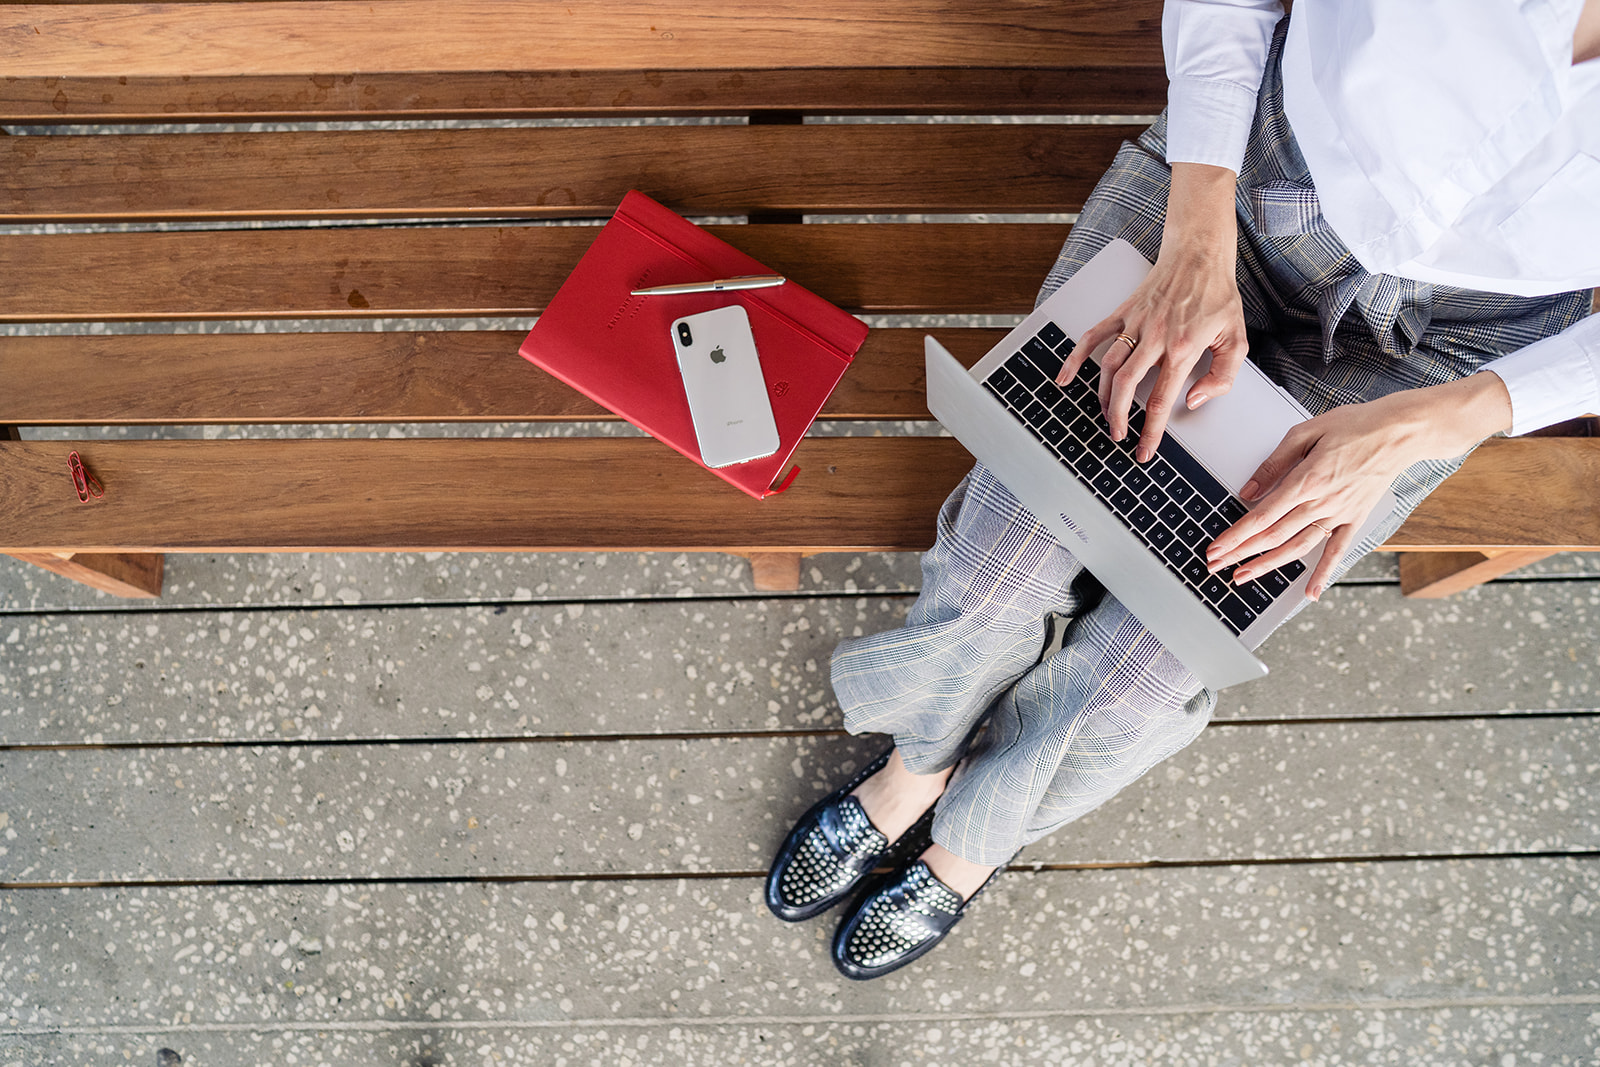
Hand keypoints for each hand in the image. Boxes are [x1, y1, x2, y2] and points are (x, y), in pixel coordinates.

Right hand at [1055, 163, 1247, 462]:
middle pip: (1125, 387)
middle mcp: (1154, 338)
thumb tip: (1193, 401)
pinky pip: (1093, 336)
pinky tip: (1065, 377)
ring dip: (1102, 395)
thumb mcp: (1236, 339)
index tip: (1144, 451)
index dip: (1150, 431)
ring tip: (1106, 413)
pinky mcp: (1123, 313)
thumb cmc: (1218, 296)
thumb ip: (1222, 377)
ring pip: (1107, 366)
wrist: (1199, 254)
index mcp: (1182, 348)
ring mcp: (1135, 324)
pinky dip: (1075, 357)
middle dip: (1117, 417)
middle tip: (1117, 435)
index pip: (1160, 399)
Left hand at [1205, 373, 1515, 598]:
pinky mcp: (1355, 519)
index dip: (1236, 535)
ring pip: (1297, 547)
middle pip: (1273, 536)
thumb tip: (1248, 490)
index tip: (1216, 547)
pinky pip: (1337, 551)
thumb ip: (1274, 463)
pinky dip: (1323, 573)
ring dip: (1267, 565)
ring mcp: (1340, 514)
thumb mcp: (1306, 431)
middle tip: (1215, 565)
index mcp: (1307, 480)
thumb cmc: (1355, 425)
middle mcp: (1322, 503)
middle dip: (1240, 553)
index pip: (1262, 516)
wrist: (1401, 432)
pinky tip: (1311, 593)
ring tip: (1242, 578)